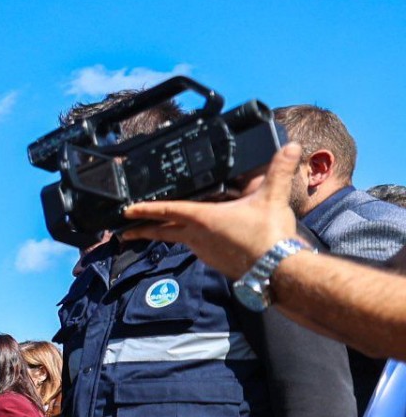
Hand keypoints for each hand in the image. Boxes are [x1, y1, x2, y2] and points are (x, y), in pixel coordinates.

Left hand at [124, 140, 303, 279]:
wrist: (278, 270)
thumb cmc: (269, 235)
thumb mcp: (272, 197)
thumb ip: (279, 170)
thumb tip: (291, 146)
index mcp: (203, 219)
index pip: (167, 210)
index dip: (145, 208)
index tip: (126, 210)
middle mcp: (197, 237)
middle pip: (163, 231)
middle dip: (143, 229)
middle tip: (124, 232)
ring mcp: (204, 251)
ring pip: (179, 240)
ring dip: (167, 234)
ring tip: (156, 230)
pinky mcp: (215, 261)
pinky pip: (197, 248)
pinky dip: (191, 240)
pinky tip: (199, 237)